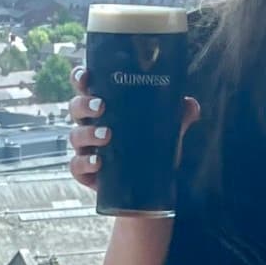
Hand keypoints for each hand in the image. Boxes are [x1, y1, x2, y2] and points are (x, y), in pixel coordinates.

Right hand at [68, 67, 200, 197]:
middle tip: (101, 106)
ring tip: (106, 135)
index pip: (86, 87)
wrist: (148, 188)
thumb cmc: (149, 149)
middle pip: (76, 108)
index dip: (80, 77)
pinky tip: (98, 162)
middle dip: (84, 104)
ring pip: (75, 136)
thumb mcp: (166, 130)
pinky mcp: (85, 172)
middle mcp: (90, 124)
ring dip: (87, 133)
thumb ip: (178, 116)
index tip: (86, 75)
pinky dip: (85, 163)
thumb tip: (190, 104)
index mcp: (104, 107)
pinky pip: (76, 166)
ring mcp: (85, 148)